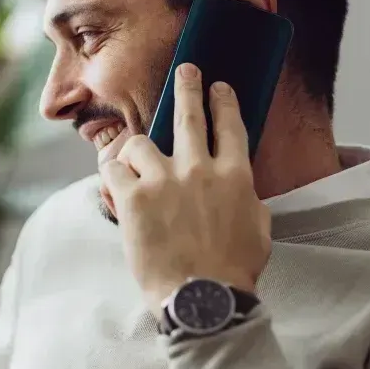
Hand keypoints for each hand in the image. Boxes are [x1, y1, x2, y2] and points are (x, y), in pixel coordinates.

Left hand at [99, 63, 270, 314]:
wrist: (202, 298)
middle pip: (189, 115)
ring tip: (135, 162)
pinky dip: (111, 174)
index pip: (230, 125)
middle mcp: (199, 169)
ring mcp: (163, 181)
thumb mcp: (258, 228)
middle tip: (186, 70)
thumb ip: (247, 199)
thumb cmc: (233, 270)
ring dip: (136, 151)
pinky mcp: (132, 198)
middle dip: (187, 87)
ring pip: (140, 143)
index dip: (223, 101)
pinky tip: (113, 183)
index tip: (219, 87)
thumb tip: (239, 187)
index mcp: (235, 176)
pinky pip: (113, 170)